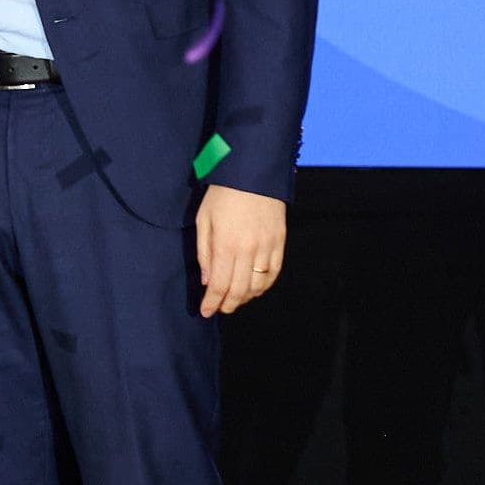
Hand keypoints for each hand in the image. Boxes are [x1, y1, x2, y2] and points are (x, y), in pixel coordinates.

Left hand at [193, 183, 285, 317]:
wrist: (254, 173)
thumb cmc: (223, 194)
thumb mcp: (204, 220)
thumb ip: (204, 253)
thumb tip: (207, 281)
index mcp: (226, 245)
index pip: (219, 285)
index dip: (212, 303)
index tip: (206, 312)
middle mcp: (248, 250)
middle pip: (239, 291)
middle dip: (227, 305)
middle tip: (219, 309)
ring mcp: (267, 247)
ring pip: (257, 286)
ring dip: (244, 298)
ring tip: (234, 299)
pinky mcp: (280, 242)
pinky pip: (273, 273)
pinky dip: (263, 286)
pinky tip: (253, 288)